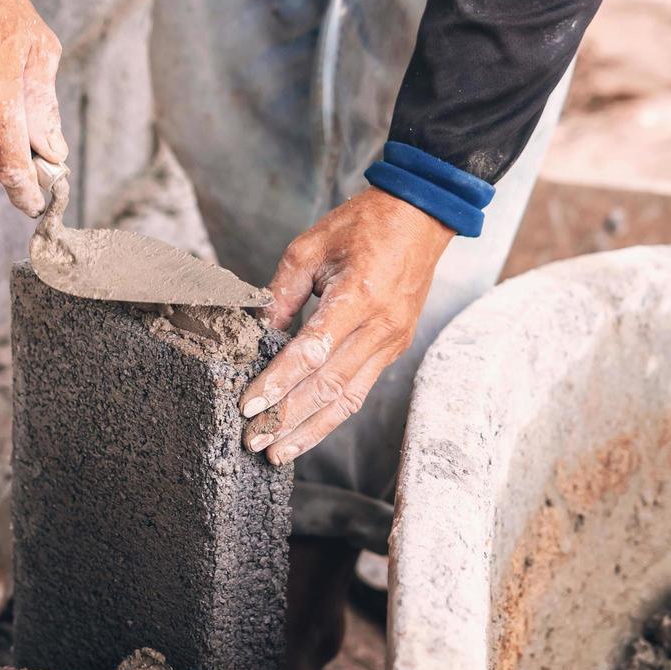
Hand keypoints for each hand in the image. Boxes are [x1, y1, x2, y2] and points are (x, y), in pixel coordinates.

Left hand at [239, 188, 453, 464]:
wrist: (421, 217)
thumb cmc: (363, 225)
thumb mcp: (310, 248)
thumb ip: (281, 295)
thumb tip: (257, 334)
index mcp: (358, 297)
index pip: (311, 353)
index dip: (278, 383)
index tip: (249, 405)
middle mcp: (380, 327)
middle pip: (328, 385)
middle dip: (287, 418)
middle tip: (253, 440)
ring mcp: (392, 342)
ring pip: (347, 398)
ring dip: (310, 429)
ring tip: (277, 451)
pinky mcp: (394, 348)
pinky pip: (359, 389)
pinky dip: (331, 414)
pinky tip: (306, 430)